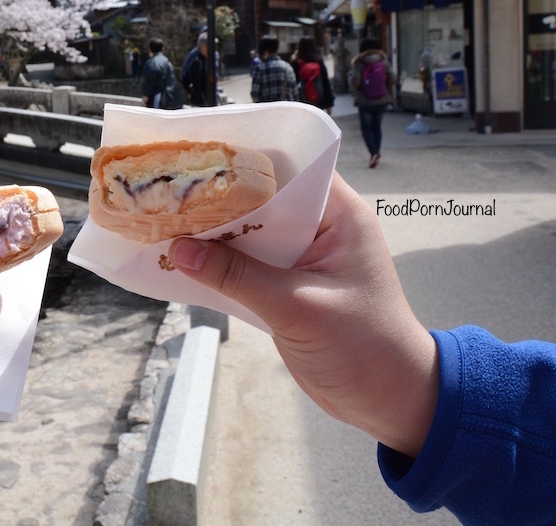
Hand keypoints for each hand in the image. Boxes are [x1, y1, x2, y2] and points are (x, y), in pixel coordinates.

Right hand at [167, 173, 437, 457]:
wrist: (390, 402)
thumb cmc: (363, 348)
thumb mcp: (296, 308)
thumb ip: (237, 276)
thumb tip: (179, 248)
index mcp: (340, 214)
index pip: (290, 166)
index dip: (246, 157)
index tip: (199, 153)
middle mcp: (322, 226)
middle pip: (263, 196)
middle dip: (219, 195)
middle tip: (168, 187)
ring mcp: (304, 256)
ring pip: (251, 231)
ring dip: (215, 231)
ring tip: (165, 218)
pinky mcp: (289, 284)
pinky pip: (248, 262)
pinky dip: (221, 262)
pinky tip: (184, 260)